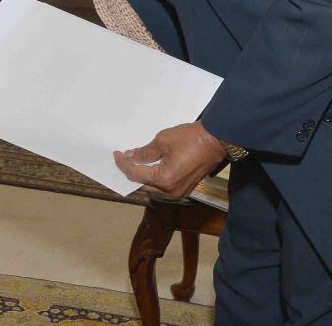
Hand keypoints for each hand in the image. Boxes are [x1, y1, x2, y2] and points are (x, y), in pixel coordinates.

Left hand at [113, 121, 227, 198]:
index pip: (135, 174)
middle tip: (123, 159)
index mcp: (163, 179)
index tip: (116, 155)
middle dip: (130, 172)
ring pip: (152, 189)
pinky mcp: (184, 190)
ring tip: (133, 164)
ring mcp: (178, 193)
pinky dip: (153, 180)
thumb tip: (131, 157)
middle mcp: (170, 191)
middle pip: (142, 185)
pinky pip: (162, 189)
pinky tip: (148, 170)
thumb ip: (144, 152)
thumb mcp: (162, 141)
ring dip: (141, 178)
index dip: (123, 164)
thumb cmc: (190, 138)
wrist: (215, 141)